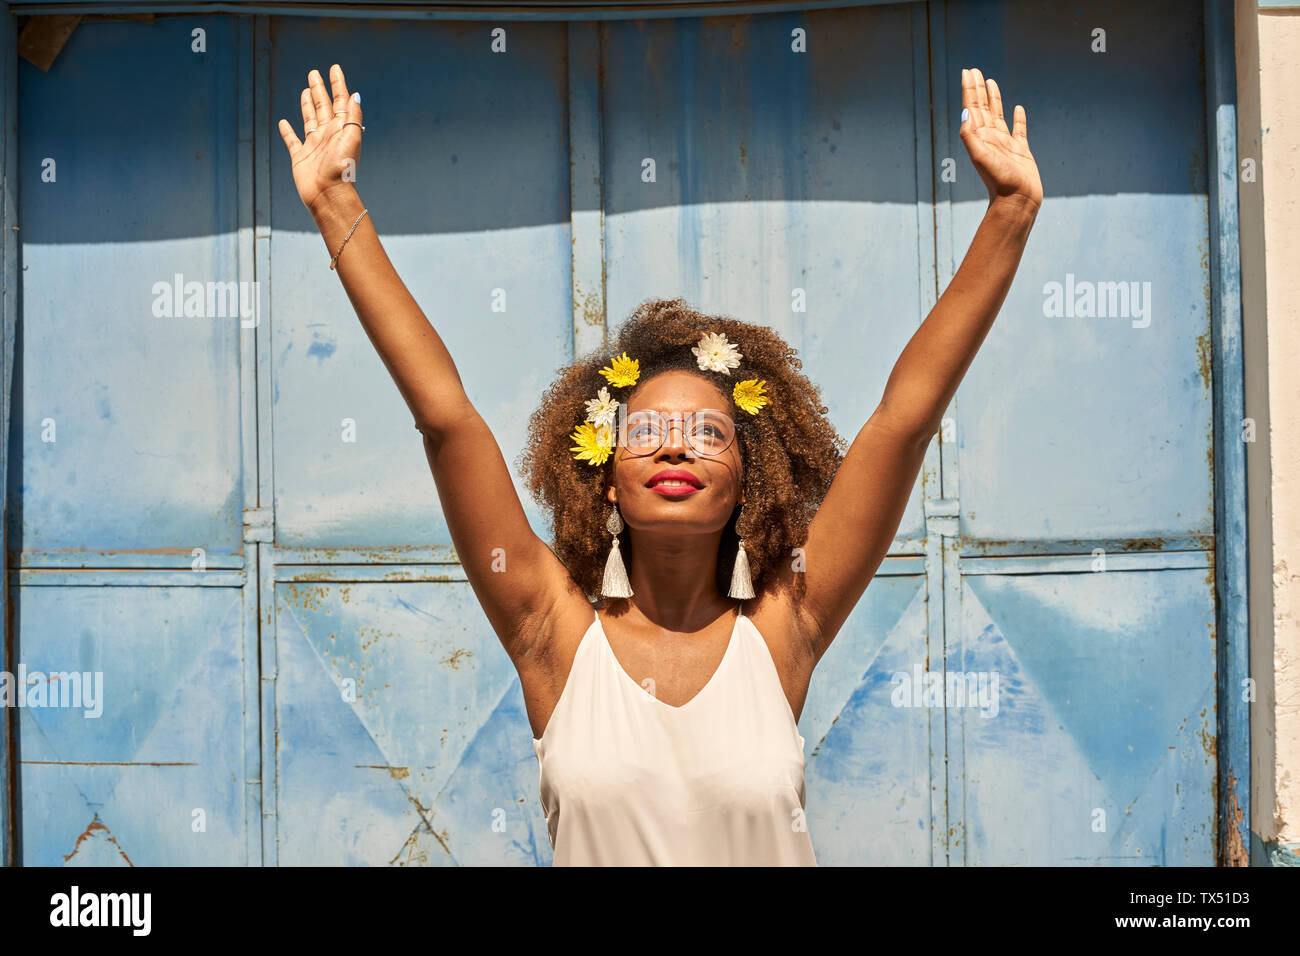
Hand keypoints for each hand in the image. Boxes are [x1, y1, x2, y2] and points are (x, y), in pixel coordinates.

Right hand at [277, 63, 363, 215]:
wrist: (328, 195)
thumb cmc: (341, 169)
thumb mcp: (351, 139)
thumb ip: (353, 116)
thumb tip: (355, 94)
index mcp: (341, 129)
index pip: (340, 101)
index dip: (337, 84)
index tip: (334, 68)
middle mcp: (328, 135)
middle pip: (323, 106)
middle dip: (319, 89)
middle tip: (314, 73)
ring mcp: (314, 145)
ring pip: (309, 119)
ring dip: (307, 105)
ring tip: (305, 90)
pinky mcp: (300, 157)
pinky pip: (292, 140)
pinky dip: (287, 132)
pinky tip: (284, 122)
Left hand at [959, 68, 1041, 213]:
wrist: (1017, 200)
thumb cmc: (999, 181)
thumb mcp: (980, 157)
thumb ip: (970, 136)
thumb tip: (964, 115)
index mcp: (979, 138)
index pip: (972, 108)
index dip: (969, 90)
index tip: (967, 72)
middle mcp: (990, 138)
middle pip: (982, 107)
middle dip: (978, 89)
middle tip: (975, 70)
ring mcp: (1005, 144)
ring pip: (998, 115)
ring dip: (994, 98)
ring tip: (990, 82)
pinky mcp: (1021, 150)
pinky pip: (1019, 129)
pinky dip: (1018, 118)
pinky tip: (1017, 108)